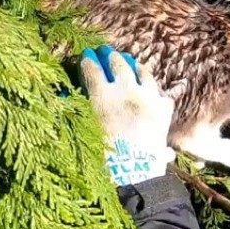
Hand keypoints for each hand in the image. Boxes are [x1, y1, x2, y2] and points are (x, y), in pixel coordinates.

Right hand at [78, 45, 174, 185]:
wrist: (134, 176)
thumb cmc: (101, 158)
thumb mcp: (82, 132)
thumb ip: (75, 109)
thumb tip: (65, 94)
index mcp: (102, 96)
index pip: (93, 68)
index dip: (88, 60)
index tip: (86, 55)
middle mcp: (127, 91)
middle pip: (118, 63)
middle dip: (110, 56)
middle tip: (106, 52)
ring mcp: (149, 97)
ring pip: (143, 72)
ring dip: (134, 66)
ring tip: (130, 63)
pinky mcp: (164, 109)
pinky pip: (160, 93)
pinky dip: (153, 91)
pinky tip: (150, 91)